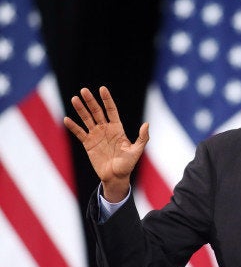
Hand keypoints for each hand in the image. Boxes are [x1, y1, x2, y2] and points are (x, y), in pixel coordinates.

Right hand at [63, 86, 148, 201]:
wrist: (116, 177)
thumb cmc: (128, 164)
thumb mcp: (137, 150)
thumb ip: (142, 138)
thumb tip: (146, 124)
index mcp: (117, 128)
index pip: (111, 110)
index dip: (107, 100)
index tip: (102, 89)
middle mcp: (105, 129)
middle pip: (96, 112)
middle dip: (90, 101)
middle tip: (84, 90)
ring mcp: (96, 135)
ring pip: (87, 119)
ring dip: (80, 109)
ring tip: (74, 99)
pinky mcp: (88, 144)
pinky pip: (79, 133)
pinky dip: (73, 126)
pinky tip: (67, 119)